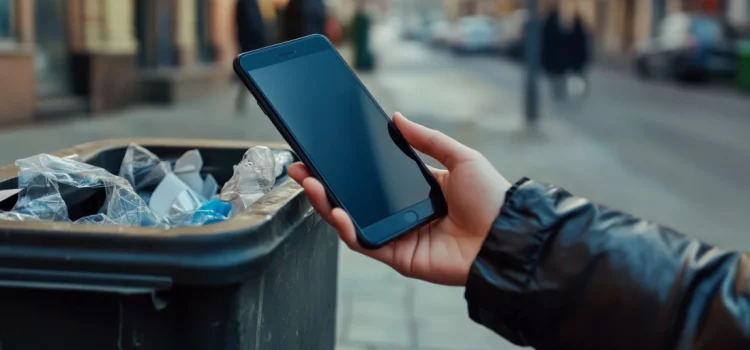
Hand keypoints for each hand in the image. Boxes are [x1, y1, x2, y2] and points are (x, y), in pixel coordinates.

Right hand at [287, 113, 511, 285]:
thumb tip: (396, 118)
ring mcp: (398, 236)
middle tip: (301, 167)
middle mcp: (402, 214)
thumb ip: (426, 139)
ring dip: (326, 204)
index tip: (322, 153)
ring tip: (311, 184)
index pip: (371, 179)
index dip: (345, 168)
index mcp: (414, 190)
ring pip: (351, 222)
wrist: (505, 234)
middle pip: (354, 200)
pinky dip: (346, 229)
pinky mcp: (398, 257)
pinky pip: (364, 243)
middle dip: (323, 185)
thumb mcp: (460, 156)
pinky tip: (336, 211)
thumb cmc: (490, 197)